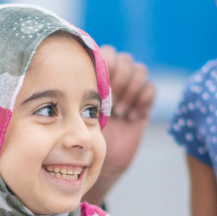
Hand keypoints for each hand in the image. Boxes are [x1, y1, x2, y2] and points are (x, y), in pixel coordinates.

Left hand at [85, 46, 155, 203]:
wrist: (97, 162)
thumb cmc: (76, 138)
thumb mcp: (71, 112)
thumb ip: (72, 93)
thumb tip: (65, 74)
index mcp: (96, 76)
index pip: (107, 53)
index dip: (108, 66)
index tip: (101, 89)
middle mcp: (114, 80)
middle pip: (125, 59)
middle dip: (120, 79)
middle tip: (112, 102)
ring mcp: (130, 92)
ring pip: (139, 70)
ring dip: (131, 90)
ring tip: (121, 111)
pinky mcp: (143, 105)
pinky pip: (151, 88)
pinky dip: (143, 100)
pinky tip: (131, 117)